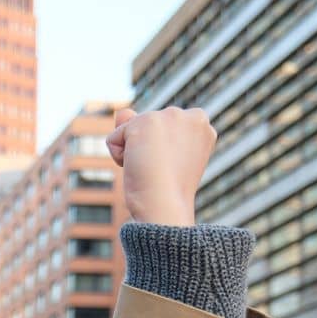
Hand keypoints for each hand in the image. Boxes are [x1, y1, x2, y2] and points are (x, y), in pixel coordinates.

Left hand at [104, 106, 217, 226]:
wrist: (166, 205)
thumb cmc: (169, 189)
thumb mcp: (163, 156)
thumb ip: (145, 128)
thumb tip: (122, 112)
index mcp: (202, 125)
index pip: (166, 129)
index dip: (163, 152)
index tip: (174, 168)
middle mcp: (190, 115)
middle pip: (148, 127)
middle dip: (148, 149)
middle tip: (162, 171)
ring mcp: (169, 116)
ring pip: (132, 131)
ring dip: (133, 152)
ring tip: (151, 169)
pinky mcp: (145, 121)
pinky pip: (114, 138)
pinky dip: (117, 156)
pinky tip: (137, 166)